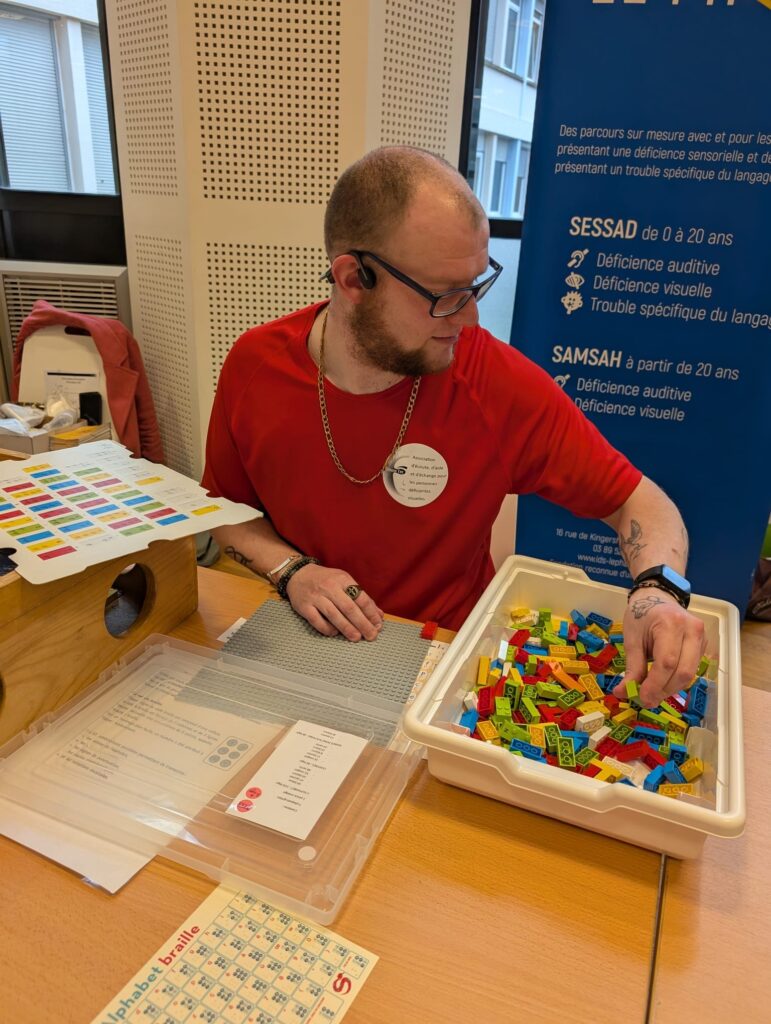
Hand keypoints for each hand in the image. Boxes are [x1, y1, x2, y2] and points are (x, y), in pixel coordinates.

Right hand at [286, 562, 383, 640]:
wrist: (298, 574)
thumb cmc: (326, 580)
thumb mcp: (344, 582)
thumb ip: (361, 598)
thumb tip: (379, 615)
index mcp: (343, 579)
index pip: (361, 598)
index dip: (371, 613)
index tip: (378, 625)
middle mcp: (329, 587)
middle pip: (349, 608)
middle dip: (362, 624)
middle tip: (371, 636)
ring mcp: (316, 597)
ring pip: (334, 615)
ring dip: (347, 628)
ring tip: (357, 638)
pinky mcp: (304, 607)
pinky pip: (317, 621)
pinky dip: (328, 629)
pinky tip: (335, 633)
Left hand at [613, 589, 705, 707]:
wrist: (657, 598)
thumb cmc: (641, 616)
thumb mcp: (631, 639)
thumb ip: (632, 668)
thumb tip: (622, 693)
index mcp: (671, 624)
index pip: (667, 662)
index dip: (655, 685)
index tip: (642, 698)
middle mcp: (692, 630)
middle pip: (683, 672)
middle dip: (664, 690)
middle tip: (647, 700)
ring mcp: (702, 637)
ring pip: (690, 674)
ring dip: (670, 688)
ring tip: (653, 692)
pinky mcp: (704, 645)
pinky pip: (692, 669)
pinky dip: (676, 680)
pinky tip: (663, 682)